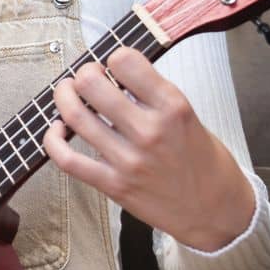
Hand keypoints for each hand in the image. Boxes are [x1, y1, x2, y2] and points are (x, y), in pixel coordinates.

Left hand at [42, 46, 254, 251]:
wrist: (217, 212)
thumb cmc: (204, 163)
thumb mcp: (190, 117)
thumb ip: (153, 97)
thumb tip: (115, 76)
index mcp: (173, 108)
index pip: (127, 62)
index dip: (114, 58)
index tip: (113, 64)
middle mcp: (150, 131)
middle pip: (92, 84)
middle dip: (83, 73)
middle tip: (87, 77)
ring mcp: (129, 160)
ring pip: (75, 117)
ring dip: (63, 97)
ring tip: (66, 93)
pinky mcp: (114, 185)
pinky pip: (68, 159)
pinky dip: (53, 140)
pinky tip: (57, 129)